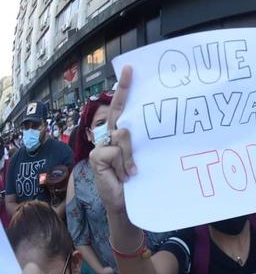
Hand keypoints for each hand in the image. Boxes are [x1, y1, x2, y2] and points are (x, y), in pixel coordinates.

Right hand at [89, 66, 136, 213]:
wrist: (125, 204)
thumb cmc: (136, 182)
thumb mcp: (141, 160)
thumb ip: (137, 144)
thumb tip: (135, 130)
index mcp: (121, 135)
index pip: (122, 109)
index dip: (124, 90)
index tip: (131, 70)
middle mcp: (110, 136)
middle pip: (117, 111)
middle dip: (123, 90)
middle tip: (130, 70)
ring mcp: (101, 145)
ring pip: (123, 135)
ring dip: (131, 155)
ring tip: (132, 172)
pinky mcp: (96, 156)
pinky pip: (114, 151)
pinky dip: (122, 164)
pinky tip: (124, 175)